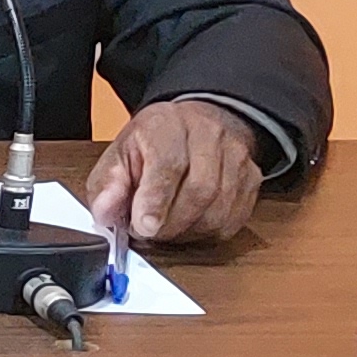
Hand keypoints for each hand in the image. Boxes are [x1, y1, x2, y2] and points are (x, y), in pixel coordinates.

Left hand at [82, 96, 263, 247]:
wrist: (196, 125)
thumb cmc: (154, 143)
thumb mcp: (119, 155)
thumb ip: (108, 184)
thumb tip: (104, 213)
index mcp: (168, 124)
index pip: (169, 163)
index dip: (156, 199)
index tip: (143, 226)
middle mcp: (209, 135)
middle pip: (199, 190)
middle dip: (169, 223)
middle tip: (147, 231)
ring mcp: (236, 157)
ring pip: (218, 210)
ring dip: (186, 231)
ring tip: (165, 227)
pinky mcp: (252, 179)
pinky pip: (232, 220)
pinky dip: (206, 233)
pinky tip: (188, 225)